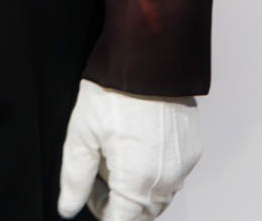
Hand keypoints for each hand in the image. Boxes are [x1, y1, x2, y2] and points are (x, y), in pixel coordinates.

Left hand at [58, 79, 200, 220]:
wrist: (149, 56)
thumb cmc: (113, 90)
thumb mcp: (82, 132)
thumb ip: (75, 176)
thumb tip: (68, 206)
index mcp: (136, 181)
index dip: (101, 211)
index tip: (89, 192)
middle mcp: (166, 180)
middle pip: (141, 212)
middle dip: (119, 200)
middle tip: (100, 169)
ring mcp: (183, 165)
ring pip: (159, 195)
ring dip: (138, 186)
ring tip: (118, 152)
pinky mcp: (192, 149)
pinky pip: (174, 174)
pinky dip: (155, 170)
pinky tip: (139, 142)